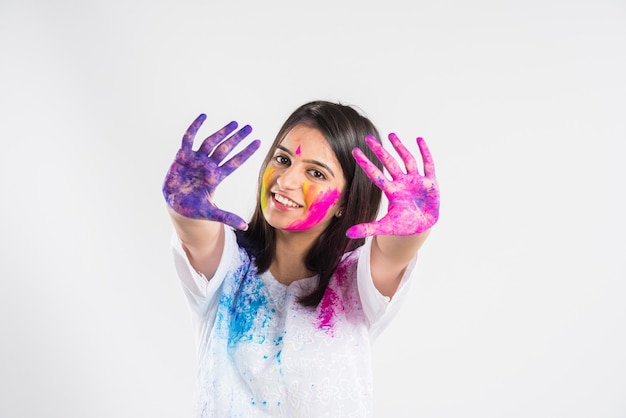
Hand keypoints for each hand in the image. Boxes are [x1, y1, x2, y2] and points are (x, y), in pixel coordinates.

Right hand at [162, 114, 260, 229]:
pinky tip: (203, 117)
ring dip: (221, 132)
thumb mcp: (211, 213)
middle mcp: (208, 166)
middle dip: (237, 139)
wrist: (176, 205)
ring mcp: (196, 160)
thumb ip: (227, 217)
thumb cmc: (194, 208)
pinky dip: (194, 128)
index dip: (246, 153)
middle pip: (225, 149)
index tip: (258, 142)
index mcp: (216, 177)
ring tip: (234, 123)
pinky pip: (188, 139)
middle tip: (249, 128)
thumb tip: (244, 226)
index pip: (235, 162)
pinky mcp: (182, 157)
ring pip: (210, 142)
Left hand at [346, 133, 439, 237]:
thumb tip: (348, 233)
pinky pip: (428, 165)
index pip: (375, 175)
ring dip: (400, 148)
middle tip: (368, 138)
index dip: (365, 164)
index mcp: (391, 191)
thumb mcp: (385, 227)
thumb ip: (367, 228)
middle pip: (389, 163)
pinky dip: (425, 152)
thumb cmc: (403, 224)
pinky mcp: (430, 182)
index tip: (354, 151)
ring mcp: (416, 181)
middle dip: (379, 151)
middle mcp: (402, 183)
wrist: (422, 226)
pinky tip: (419, 140)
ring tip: (391, 135)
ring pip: (407, 160)